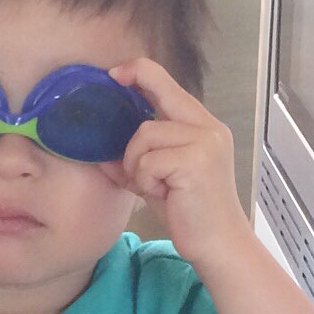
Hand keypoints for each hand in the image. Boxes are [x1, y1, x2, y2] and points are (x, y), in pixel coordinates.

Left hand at [100, 57, 254, 266]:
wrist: (216, 242)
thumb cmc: (186, 209)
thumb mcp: (156, 175)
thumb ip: (137, 154)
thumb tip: (97, 147)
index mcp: (201, 124)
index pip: (167, 82)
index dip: (139, 71)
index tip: (115, 74)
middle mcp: (207, 126)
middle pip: (155, 98)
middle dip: (133, 130)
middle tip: (132, 162)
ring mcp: (205, 142)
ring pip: (143, 134)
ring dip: (136, 164)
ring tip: (153, 186)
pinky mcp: (196, 161)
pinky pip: (147, 161)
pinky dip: (144, 180)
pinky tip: (161, 193)